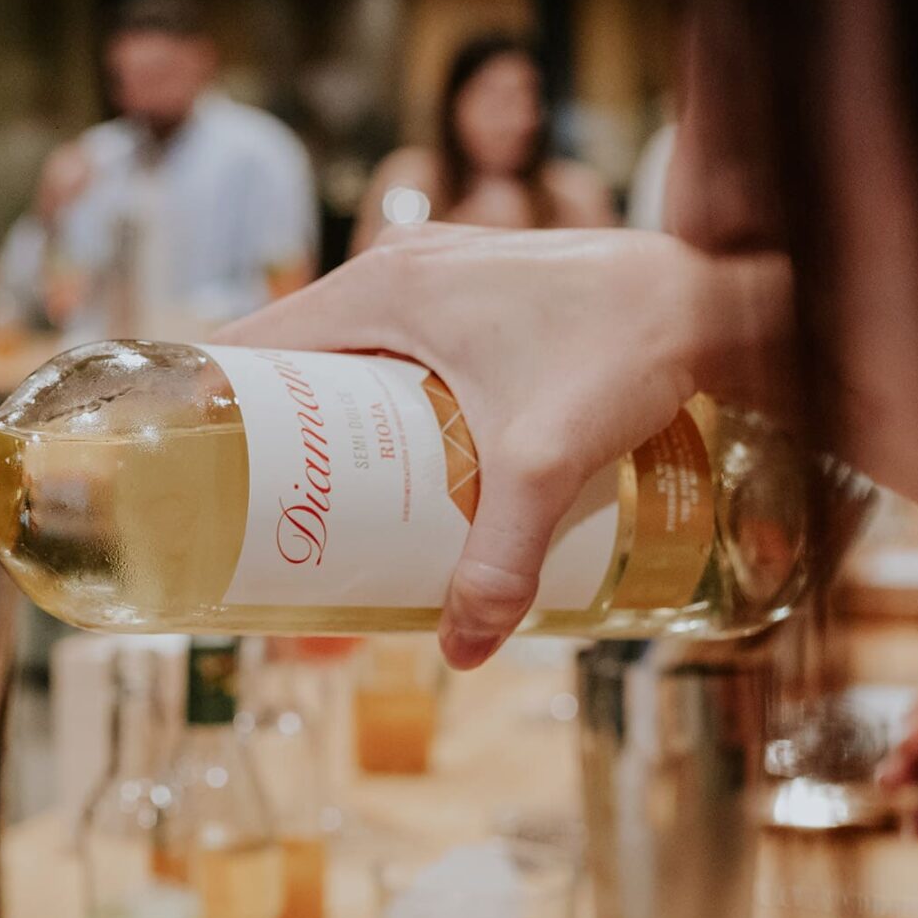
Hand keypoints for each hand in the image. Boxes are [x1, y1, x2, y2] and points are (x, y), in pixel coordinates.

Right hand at [218, 223, 789, 665]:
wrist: (724, 293)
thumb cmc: (632, 348)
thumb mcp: (548, 462)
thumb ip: (500, 557)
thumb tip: (462, 649)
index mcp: (385, 286)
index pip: (255, 341)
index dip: (214, 408)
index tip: (193, 478)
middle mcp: (403, 269)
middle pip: (298, 358)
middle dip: (274, 440)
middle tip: (258, 521)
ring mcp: (444, 277)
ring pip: (353, 358)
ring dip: (330, 425)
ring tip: (320, 509)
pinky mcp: (484, 297)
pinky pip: (400, 352)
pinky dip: (382, 404)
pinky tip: (403, 468)